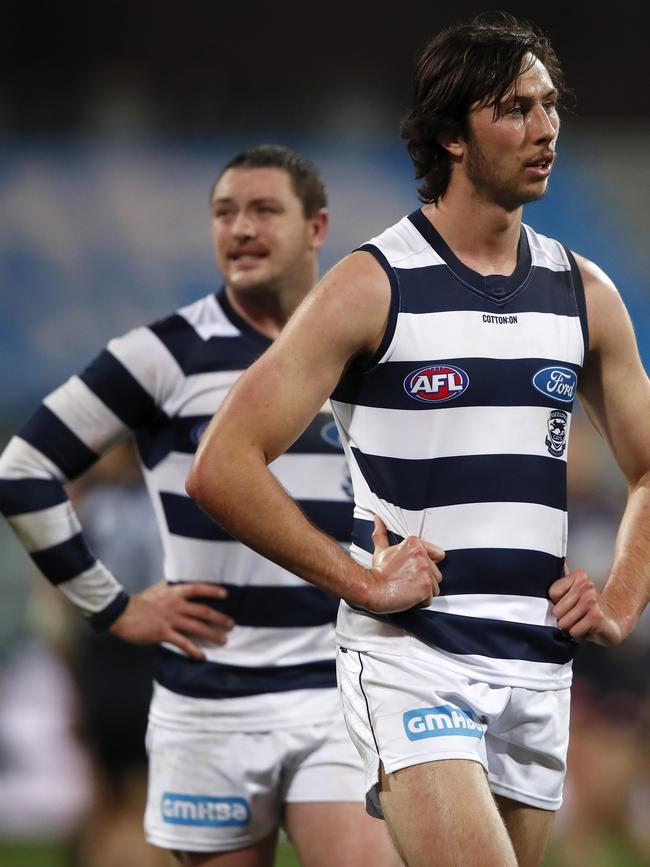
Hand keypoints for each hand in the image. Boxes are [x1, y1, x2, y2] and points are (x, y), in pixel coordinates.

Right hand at [109, 581, 233, 659]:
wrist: (121, 614)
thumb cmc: (139, 602)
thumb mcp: (156, 590)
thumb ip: (168, 586)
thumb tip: (175, 581)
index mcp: (174, 593)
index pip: (197, 589)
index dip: (212, 591)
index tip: (225, 594)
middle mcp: (175, 605)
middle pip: (202, 611)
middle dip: (219, 618)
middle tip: (231, 624)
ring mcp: (170, 620)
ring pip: (196, 627)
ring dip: (212, 634)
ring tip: (223, 641)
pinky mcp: (163, 633)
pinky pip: (182, 643)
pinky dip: (193, 650)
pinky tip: (201, 656)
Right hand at [361, 516, 444, 614]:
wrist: (370, 588)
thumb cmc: (377, 571)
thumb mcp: (381, 549)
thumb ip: (382, 533)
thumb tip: (378, 519)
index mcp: (415, 544)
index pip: (439, 554)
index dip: (428, 565)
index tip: (415, 570)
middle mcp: (422, 556)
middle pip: (437, 574)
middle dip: (424, 581)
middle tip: (407, 582)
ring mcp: (425, 571)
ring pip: (435, 588)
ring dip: (423, 592)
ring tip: (407, 590)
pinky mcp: (425, 587)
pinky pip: (429, 599)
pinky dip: (420, 602)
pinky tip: (407, 597)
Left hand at [549, 569, 622, 645]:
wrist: (613, 624)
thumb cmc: (588, 611)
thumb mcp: (572, 595)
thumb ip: (561, 584)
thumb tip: (548, 562)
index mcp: (579, 576)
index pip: (552, 593)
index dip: (557, 603)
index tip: (569, 604)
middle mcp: (586, 585)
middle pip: (557, 610)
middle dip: (564, 619)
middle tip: (577, 616)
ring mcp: (592, 599)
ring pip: (564, 623)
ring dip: (571, 627)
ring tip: (582, 622)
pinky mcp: (596, 616)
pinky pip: (574, 631)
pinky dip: (579, 634)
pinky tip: (588, 628)